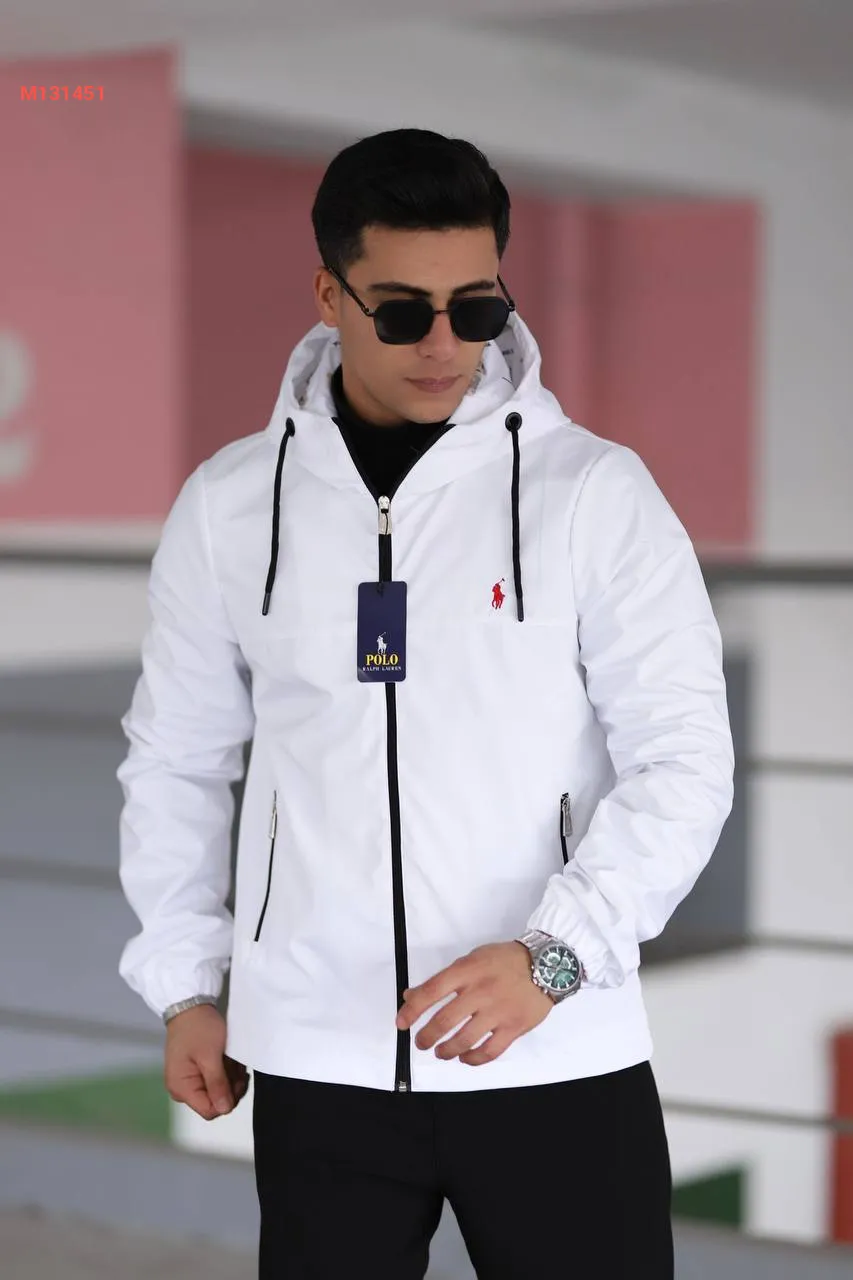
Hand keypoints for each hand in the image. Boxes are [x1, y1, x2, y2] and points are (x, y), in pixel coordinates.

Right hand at [164, 1003, 248, 1119]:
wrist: (190, 1004)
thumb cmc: (199, 1029)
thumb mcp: (210, 1056)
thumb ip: (217, 1085)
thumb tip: (224, 1109)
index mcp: (181, 1088)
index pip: (209, 1110)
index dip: (227, 1099)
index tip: (237, 1080)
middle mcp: (181, 1088)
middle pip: (213, 1101)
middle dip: (230, 1086)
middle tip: (238, 1067)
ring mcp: (187, 1079)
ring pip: (216, 1090)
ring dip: (229, 1077)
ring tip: (234, 1060)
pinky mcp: (194, 1070)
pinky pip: (213, 1078)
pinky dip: (224, 1070)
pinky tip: (230, 1059)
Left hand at [395, 941, 552, 1066]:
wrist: (547, 965)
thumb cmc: (504, 960)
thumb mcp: (472, 959)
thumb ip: (444, 979)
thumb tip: (412, 996)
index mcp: (468, 970)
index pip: (432, 991)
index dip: (412, 1010)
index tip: (401, 1023)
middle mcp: (481, 991)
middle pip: (445, 1020)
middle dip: (426, 1036)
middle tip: (421, 1042)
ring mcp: (499, 1011)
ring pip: (465, 1040)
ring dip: (446, 1050)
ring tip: (441, 1052)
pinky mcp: (514, 1027)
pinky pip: (490, 1051)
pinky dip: (473, 1059)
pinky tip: (465, 1058)